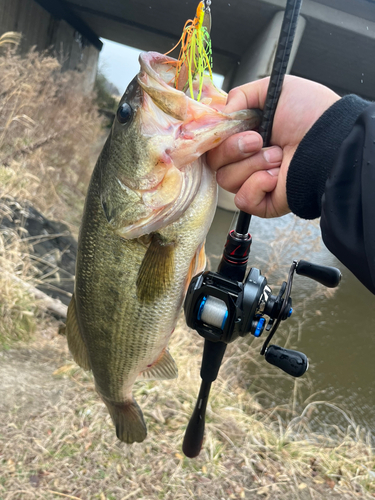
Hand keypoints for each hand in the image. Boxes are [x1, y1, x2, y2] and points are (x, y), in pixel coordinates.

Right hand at [207, 76, 339, 217]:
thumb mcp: (274, 89)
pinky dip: (258, 185)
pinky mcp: (262, 202)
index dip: (216, 136)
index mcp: (247, 134)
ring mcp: (254, 181)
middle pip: (214, 161)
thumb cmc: (311, 115)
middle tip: (259, 140)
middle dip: (234, 148)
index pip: (214, 141)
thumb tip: (220, 115)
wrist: (330, 142)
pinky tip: (276, 177)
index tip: (229, 127)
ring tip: (278, 157)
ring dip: (253, 165)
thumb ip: (240, 96)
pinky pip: (242, 199)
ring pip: (226, 180)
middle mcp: (248, 158)